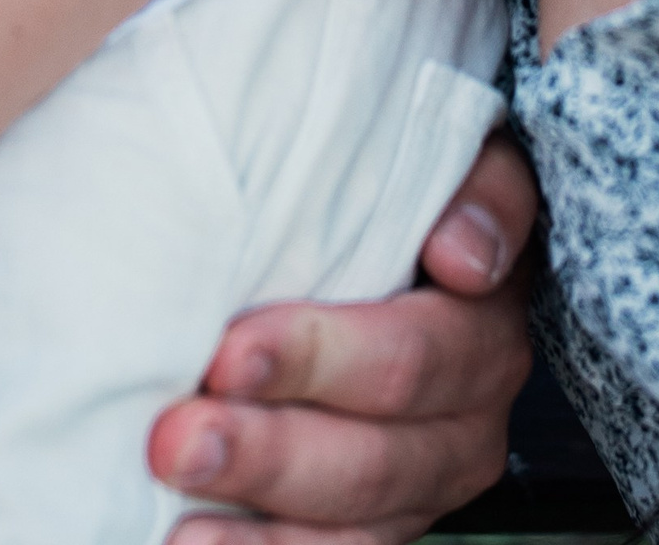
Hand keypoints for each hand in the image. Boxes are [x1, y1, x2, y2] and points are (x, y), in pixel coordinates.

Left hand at [150, 136, 539, 544]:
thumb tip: (465, 253)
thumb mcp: (451, 153)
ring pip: (351, 516)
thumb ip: (476, 185)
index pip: (411, 350)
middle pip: (373, 448)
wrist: (391, 232)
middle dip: (267, 446)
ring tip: (172, 504)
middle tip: (175, 435)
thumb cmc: (397, 179)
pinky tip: (191, 544)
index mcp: (487, 314)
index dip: (321, 356)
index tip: (229, 351)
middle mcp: (472, 407)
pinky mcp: (388, 518)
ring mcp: (430, 472)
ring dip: (256, 515)